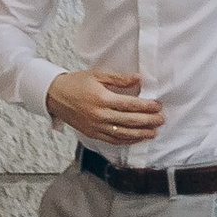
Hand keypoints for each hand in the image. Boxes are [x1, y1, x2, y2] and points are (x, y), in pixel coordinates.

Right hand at [48, 68, 165, 145]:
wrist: (55, 96)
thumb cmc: (76, 83)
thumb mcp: (98, 75)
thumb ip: (119, 79)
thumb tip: (138, 80)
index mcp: (102, 99)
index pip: (130, 105)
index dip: (146, 106)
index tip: (158, 105)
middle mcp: (100, 115)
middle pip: (130, 121)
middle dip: (148, 121)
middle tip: (161, 119)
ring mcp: (96, 127)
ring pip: (123, 134)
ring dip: (141, 134)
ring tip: (154, 132)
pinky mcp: (93, 134)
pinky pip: (113, 140)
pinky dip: (127, 140)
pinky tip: (137, 138)